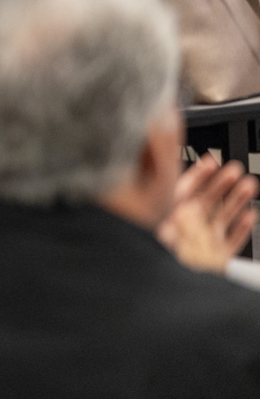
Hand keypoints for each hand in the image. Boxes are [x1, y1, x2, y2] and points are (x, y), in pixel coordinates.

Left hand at [158, 154, 258, 271]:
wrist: (154, 264)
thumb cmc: (150, 232)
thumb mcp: (156, 193)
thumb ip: (163, 165)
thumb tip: (163, 135)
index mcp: (165, 210)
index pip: (184, 187)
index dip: (199, 172)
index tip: (212, 160)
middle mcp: (182, 225)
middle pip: (207, 200)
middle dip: (223, 183)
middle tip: (236, 169)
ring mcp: (198, 242)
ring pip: (222, 218)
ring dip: (237, 201)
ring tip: (249, 185)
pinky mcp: (211, 260)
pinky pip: (230, 242)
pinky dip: (241, 228)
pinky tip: (250, 215)